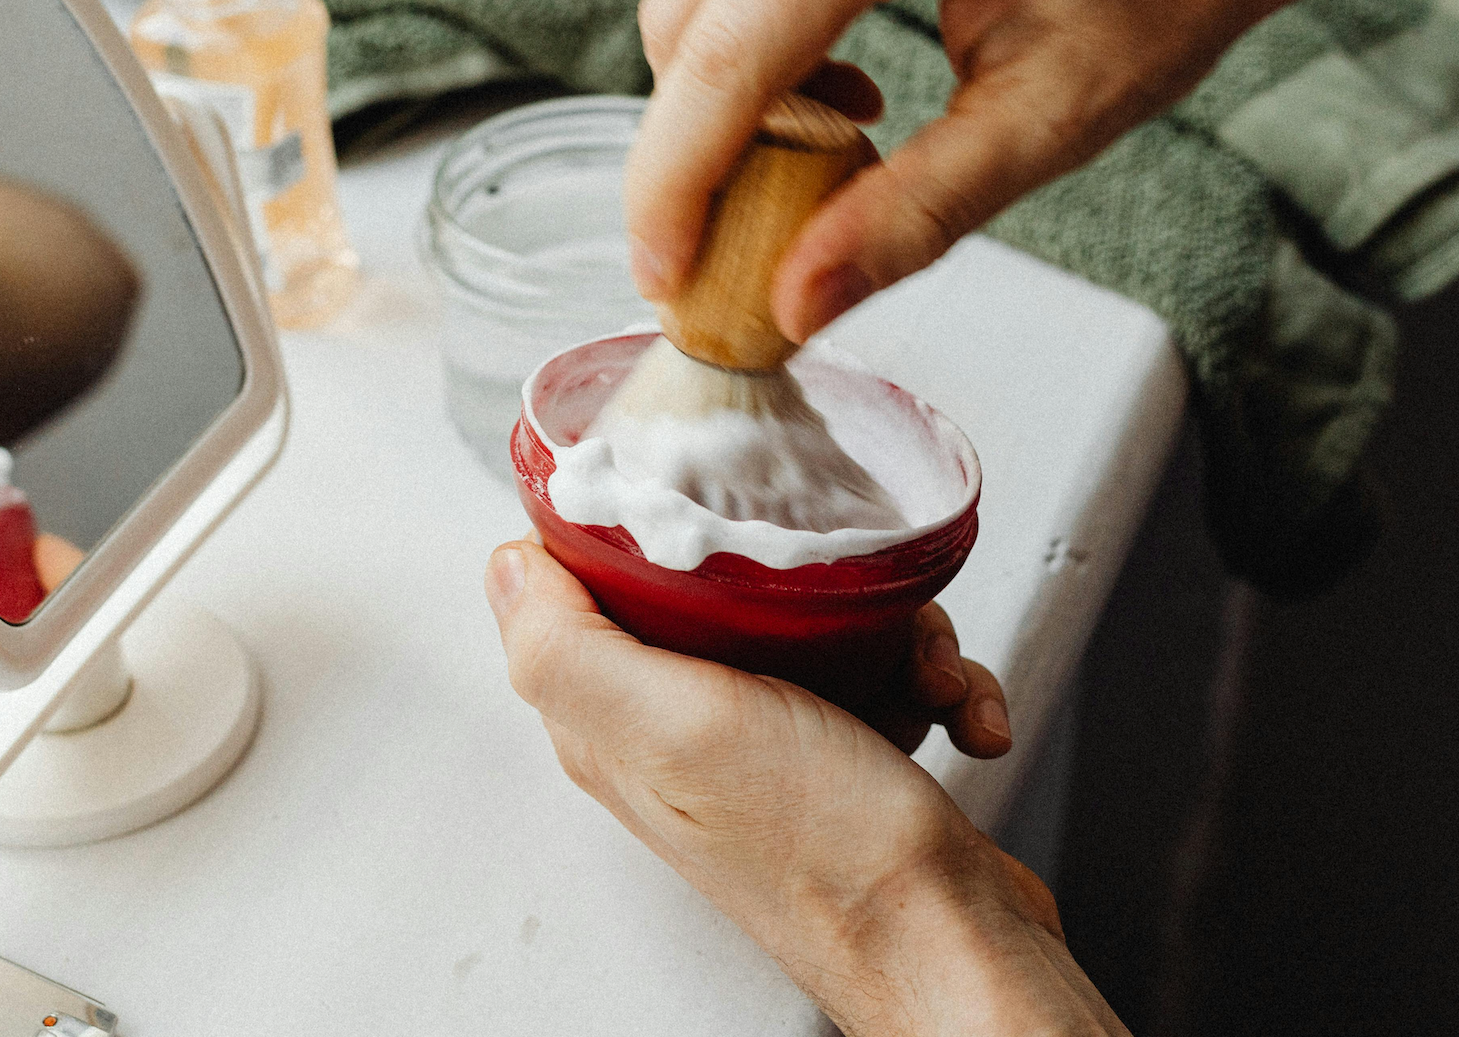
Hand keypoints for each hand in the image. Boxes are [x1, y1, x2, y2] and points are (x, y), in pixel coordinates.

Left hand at [487, 538, 1127, 1034]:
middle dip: (802, 579)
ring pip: (821, 621)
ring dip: (893, 634)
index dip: (636, 531)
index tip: (703, 512)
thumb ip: (570, 646)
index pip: (585, 586)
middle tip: (846, 608)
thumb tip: (504, 568)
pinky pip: (889, 672)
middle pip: (720, 588)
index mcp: (616, 721)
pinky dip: (935, 681)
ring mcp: (768, 743)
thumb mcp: (675, 725)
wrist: (949, 947)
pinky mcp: (844, 754)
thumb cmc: (824, 859)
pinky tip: (954, 711)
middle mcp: (683, 730)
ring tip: (919, 671)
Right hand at [627, 0, 1329, 337]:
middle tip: (743, 243)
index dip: (675, 180)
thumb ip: (908, 216)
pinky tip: (842, 85)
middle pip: (684, 18)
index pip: (725, 51)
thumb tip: (793, 302)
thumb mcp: (1048, 122)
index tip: (664, 275)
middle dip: (695, 147)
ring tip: (826, 156)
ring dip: (727, 92)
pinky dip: (757, 36)